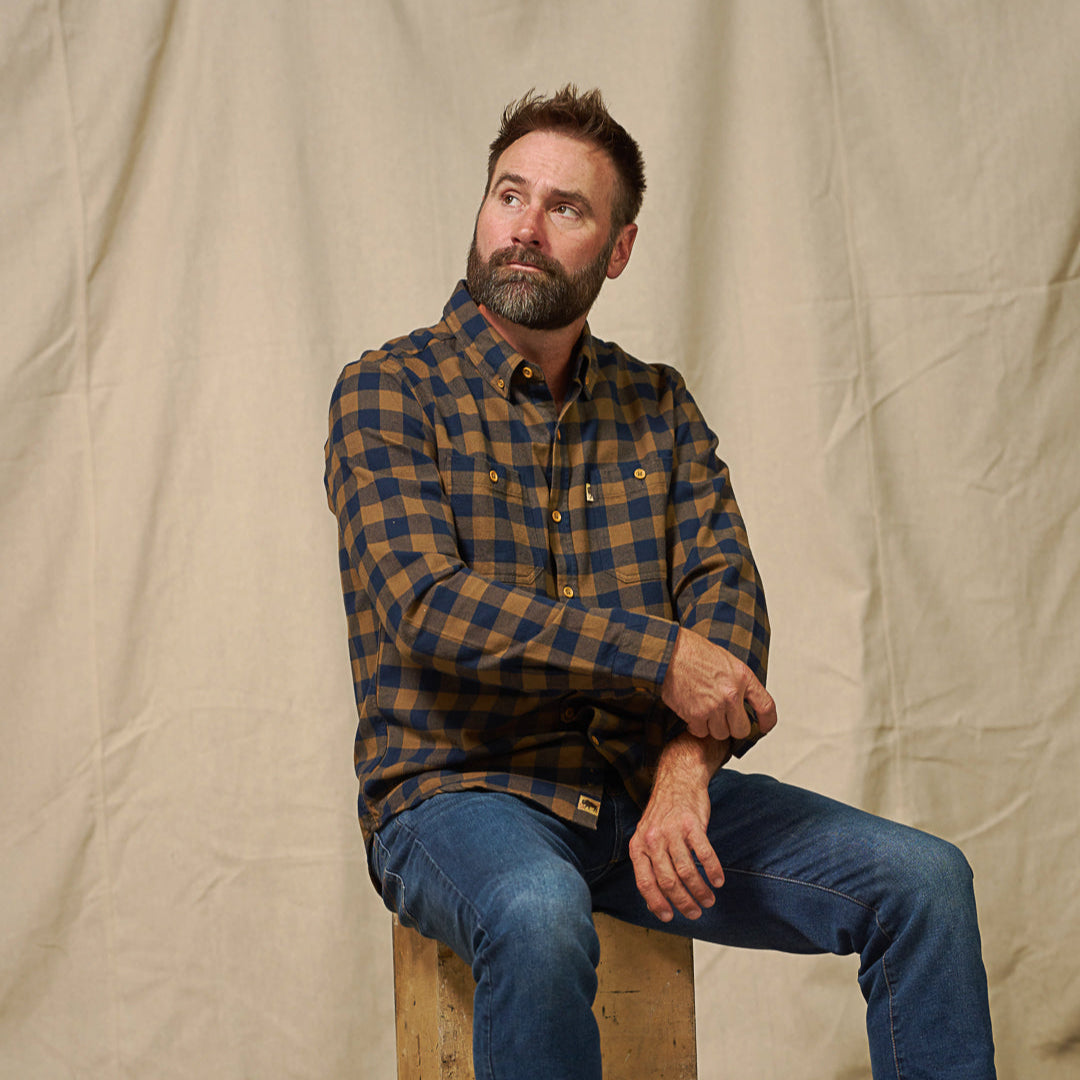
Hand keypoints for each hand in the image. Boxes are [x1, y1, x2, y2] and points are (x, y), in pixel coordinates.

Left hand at [629, 734, 726, 921]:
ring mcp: (672, 831)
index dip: (657, 903)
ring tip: (708, 900)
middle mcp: (652, 839)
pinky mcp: (692, 823)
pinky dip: (713, 871)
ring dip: (700, 890)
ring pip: (687, 871)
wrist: (678, 781)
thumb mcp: (647, 837)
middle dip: (683, 902)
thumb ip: (649, 864)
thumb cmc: (664, 814)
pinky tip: (718, 880)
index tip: (670, 917)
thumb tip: (654, 900)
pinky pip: (704, 854)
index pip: (645, 882)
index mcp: (639, 845)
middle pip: (668, 881)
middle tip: (695, 912)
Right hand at [660, 628, 776, 741]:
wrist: (669, 651)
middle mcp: (731, 694)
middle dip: (732, 727)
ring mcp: (714, 706)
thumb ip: (737, 682)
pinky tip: (691, 713)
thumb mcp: (726, 660)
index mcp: (743, 677)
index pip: (766, 706)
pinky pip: (701, 732)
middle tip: (722, 720)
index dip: (767, 721)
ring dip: (712, 727)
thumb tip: (743, 701)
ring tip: (703, 711)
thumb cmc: (693, 652)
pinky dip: (695, 726)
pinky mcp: (695, 714)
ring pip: (720, 733)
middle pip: (741, 729)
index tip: (763, 727)